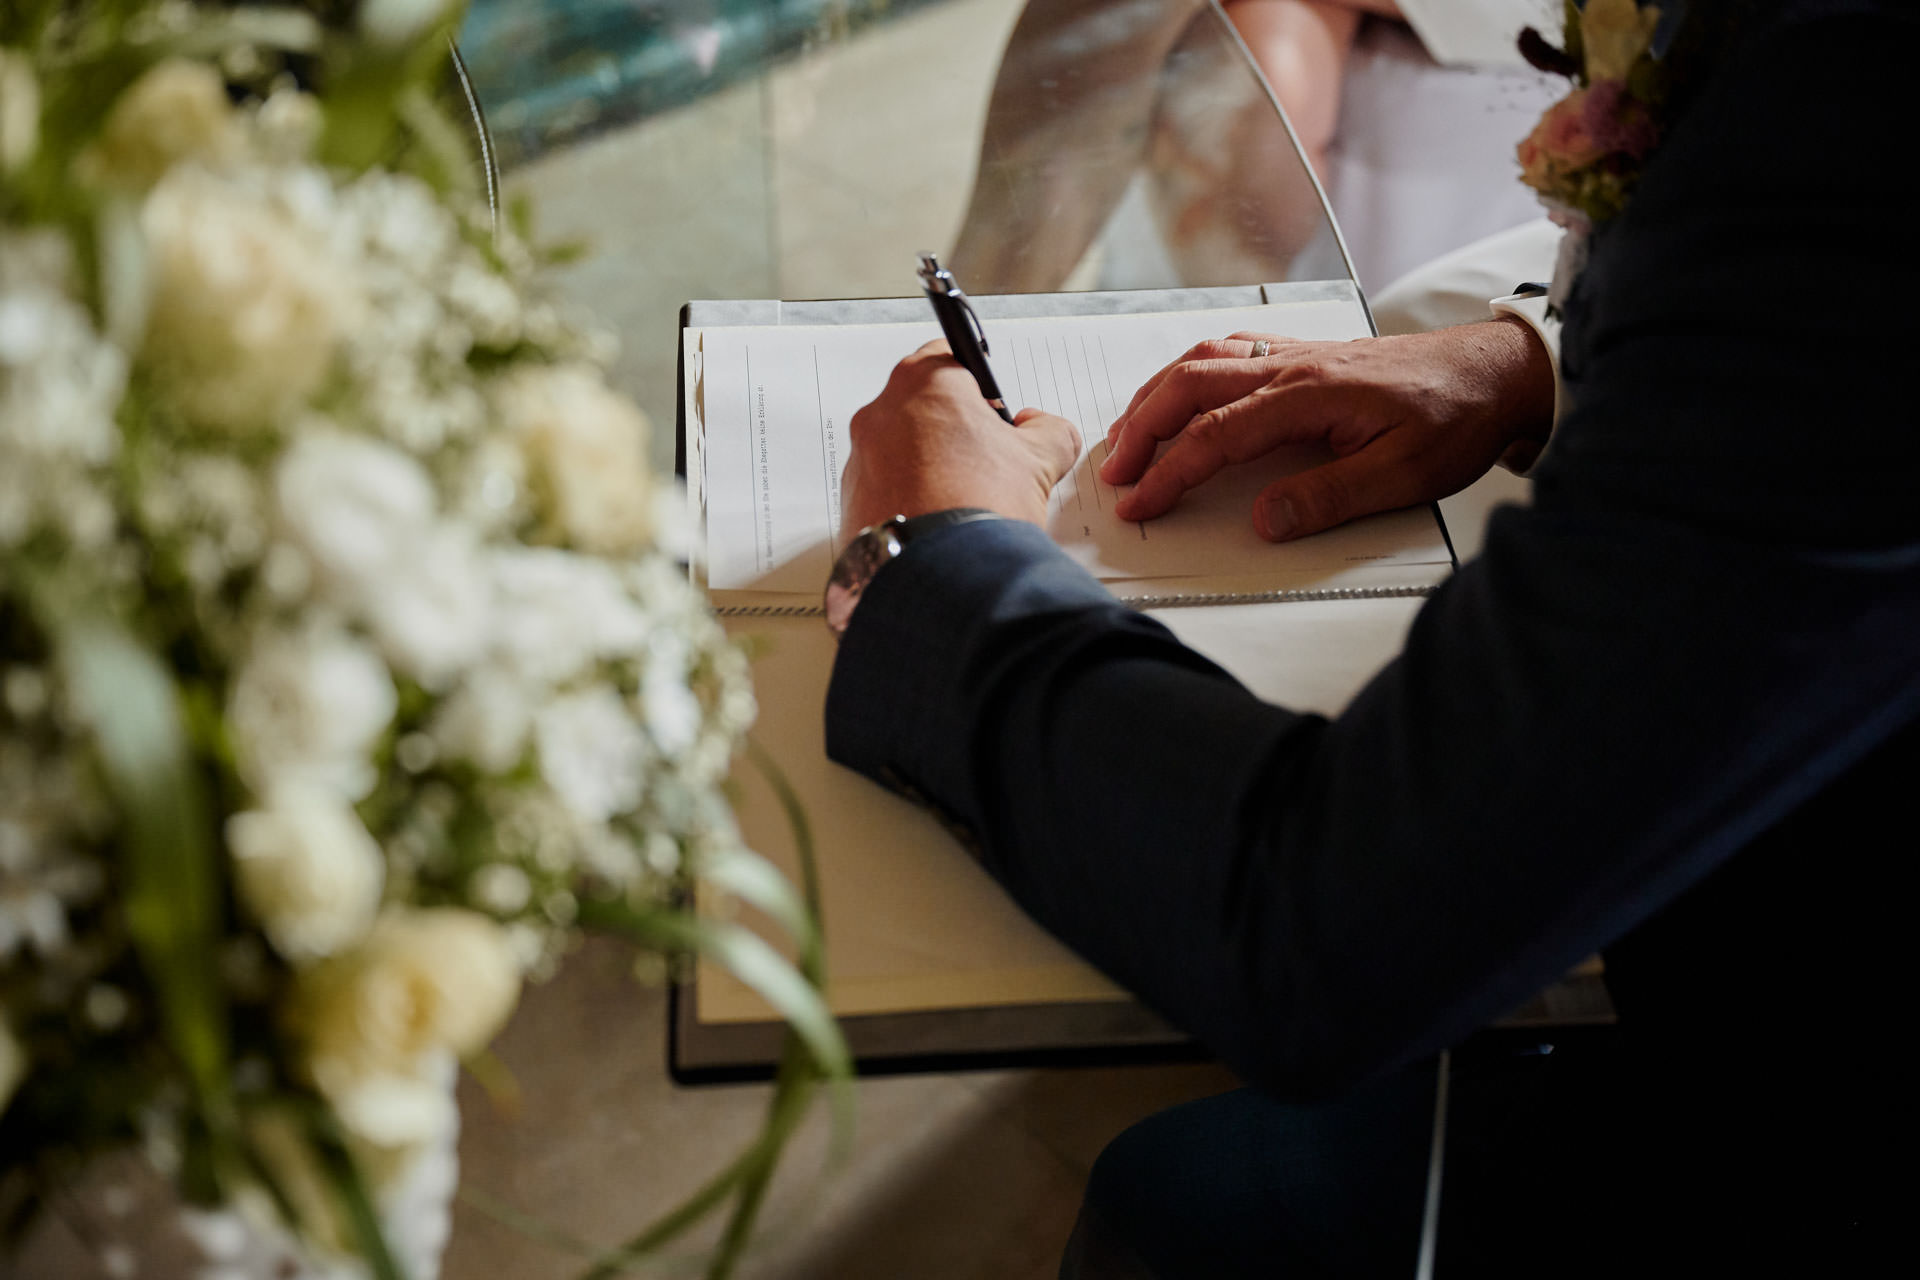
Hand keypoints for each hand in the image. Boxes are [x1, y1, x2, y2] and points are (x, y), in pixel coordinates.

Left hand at [841, 341, 1081, 539]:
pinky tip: (938, 525)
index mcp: (924, 382)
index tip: (994, 412)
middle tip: (987, 465)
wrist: (943, 577)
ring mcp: (859, 459)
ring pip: (901, 452)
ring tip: (964, 503)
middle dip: (954, 432)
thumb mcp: (1042, 459)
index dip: (980, 389)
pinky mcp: (849, 503)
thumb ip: (1050, 430)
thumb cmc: (980, 508)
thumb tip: (1043, 428)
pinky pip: (884, 492)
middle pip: (924, 409)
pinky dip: (908, 502)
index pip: (952, 359)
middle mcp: (880, 413)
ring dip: (929, 469)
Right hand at [1099, 320, 1554, 539]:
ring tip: (1129, 433)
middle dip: (1142, 428)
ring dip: (1156, 395)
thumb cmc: (1457, 416)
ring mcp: (1296, 355)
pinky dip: (1189, 371)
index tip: (1142, 503)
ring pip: (1203, 360)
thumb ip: (1329, 498)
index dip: (1171, 473)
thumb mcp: (1404, 475)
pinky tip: (1181, 390)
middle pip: (1190, 385)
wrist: (1498, 372)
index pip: (1217, 435)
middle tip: (1116, 471)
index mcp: (1311, 395)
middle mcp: (1293, 366)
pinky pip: (1229, 350)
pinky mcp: (1306, 354)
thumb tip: (1264, 520)